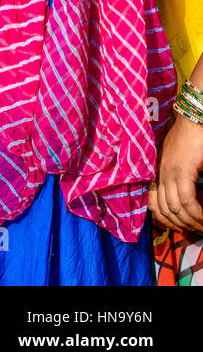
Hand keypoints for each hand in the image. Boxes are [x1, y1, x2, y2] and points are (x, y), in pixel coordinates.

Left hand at [149, 115, 202, 232]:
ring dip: (190, 223)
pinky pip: (186, 200)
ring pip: (174, 208)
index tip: (181, 229)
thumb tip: (189, 197)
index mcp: (158, 173)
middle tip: (196, 232)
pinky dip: (196, 213)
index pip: (153, 204)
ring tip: (202, 228)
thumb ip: (181, 179)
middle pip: (163, 210)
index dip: (166, 221)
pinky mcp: (181, 170)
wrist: (193, 119)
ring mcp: (169, 173)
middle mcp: (160, 174)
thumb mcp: (183, 162)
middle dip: (180, 226)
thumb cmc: (191, 139)